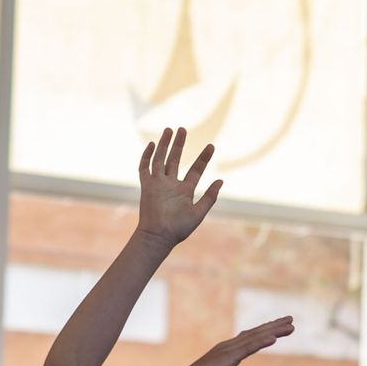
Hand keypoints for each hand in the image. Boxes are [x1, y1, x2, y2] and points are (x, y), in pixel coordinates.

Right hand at [136, 127, 220, 247]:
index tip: (211, 146)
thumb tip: (221, 180)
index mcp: (185, 190)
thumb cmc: (179, 228)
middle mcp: (171, 185)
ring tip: (170, 130)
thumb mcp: (199, 212)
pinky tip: (151, 144)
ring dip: (164, 145)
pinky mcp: (147, 186)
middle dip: (179, 144)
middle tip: (183, 129)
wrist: (159, 236)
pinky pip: (145, 168)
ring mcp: (158, 184)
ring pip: (160, 159)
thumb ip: (210, 196)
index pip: (196, 170)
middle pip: (175, 159)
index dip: (203, 158)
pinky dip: (147, 156)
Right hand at [170, 317, 293, 365]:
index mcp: (225, 355)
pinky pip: (247, 348)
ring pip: (255, 338)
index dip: (265, 334)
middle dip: (274, 327)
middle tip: (291, 321)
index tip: (279, 331)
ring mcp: (226, 352)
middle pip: (255, 334)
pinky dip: (261, 341)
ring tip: (291, 324)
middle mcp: (226, 349)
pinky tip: (275, 338)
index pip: (249, 341)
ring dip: (273, 331)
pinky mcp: (225, 359)